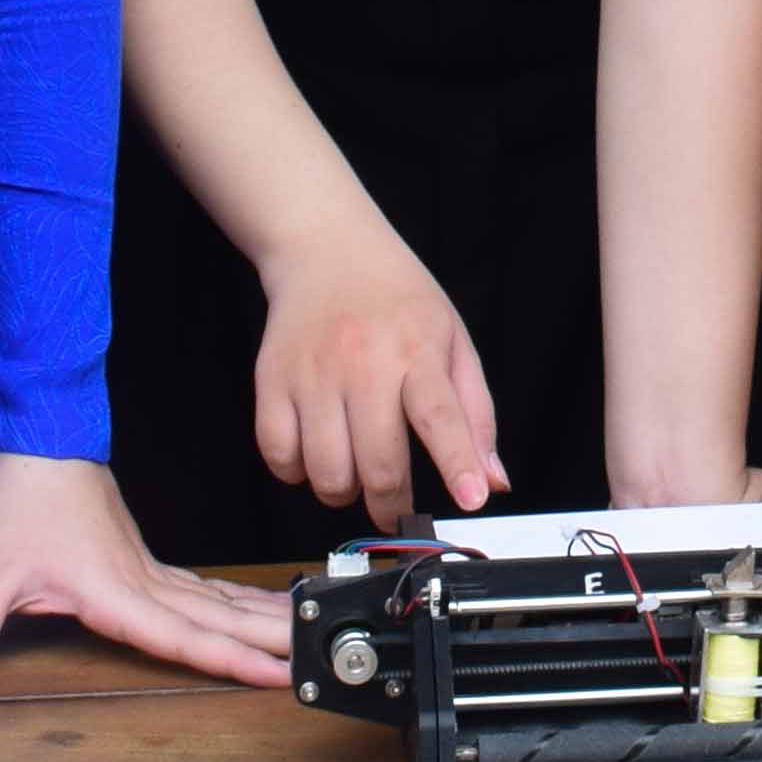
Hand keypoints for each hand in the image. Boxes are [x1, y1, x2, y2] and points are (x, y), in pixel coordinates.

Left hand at [0, 452, 292, 695]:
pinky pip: (203, 589)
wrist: (41, 447)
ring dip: (262, 620)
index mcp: (116, 592)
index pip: (181, 636)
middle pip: (216, 619)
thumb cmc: (22, 505)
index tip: (276, 673)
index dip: (229, 659)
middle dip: (269, 641)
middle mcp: (144, 583)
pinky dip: (237, 603)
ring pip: (217, 602)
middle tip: (316, 658)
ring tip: (305, 636)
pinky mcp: (145, 562)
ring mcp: (150, 571)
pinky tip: (260, 610)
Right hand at [254, 220, 502, 529]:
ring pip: (326, 471)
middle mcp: (363, 362)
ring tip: (355, 475)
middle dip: (393, 506)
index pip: (441, 416)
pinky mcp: (271, 380)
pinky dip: (297, 474)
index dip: (457, 465)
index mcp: (417, 349)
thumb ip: (475, 414)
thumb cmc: (396, 299)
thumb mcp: (452, 339)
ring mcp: (312, 373)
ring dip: (344, 494)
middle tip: (398, 511)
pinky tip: (315, 455)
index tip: (471, 501)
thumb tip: (491, 481)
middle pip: (379, 462)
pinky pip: (279, 456)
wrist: (326, 249)